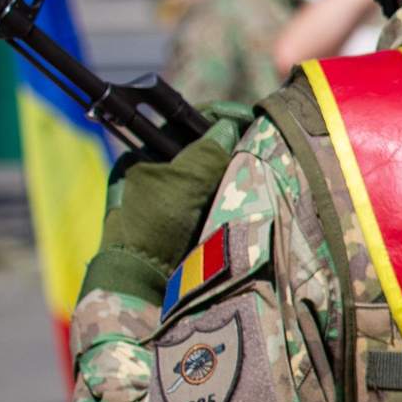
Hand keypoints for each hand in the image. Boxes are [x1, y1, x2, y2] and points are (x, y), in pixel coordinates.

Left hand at [78, 118, 245, 306]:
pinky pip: (217, 197)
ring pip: (213, 172)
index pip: (187, 121)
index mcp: (143, 154)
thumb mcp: (182, 183)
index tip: (250, 118)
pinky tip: (248, 199)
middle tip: (259, 148)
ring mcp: (171, 197)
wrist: (144, 285)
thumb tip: (232, 126)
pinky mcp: (187, 220)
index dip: (220, 116)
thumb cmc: (154, 228)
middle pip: (204, 146)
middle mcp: (156, 172)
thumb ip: (208, 151)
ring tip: (257, 175)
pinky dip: (232, 196)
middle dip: (232, 146)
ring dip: (234, 174)